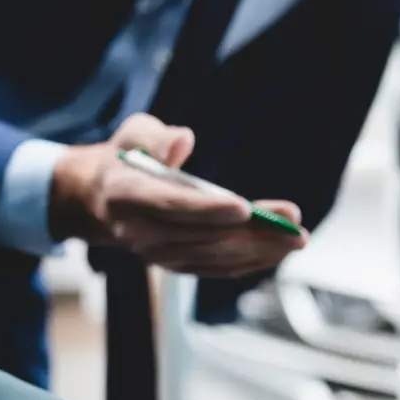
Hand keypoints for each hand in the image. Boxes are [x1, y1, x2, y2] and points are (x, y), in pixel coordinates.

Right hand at [48, 113, 307, 276]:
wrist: (102, 199)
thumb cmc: (127, 157)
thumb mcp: (133, 132)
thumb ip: (156, 136)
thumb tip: (183, 142)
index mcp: (126, 196)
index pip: (170, 206)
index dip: (207, 209)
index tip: (244, 206)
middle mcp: (140, 233)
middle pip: (202, 235)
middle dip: (251, 230)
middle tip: (293, 221)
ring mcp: (157, 254)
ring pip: (215, 256)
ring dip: (260, 249)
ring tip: (296, 237)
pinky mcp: (176, 264)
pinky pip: (216, 267)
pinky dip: (250, 261)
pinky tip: (279, 251)